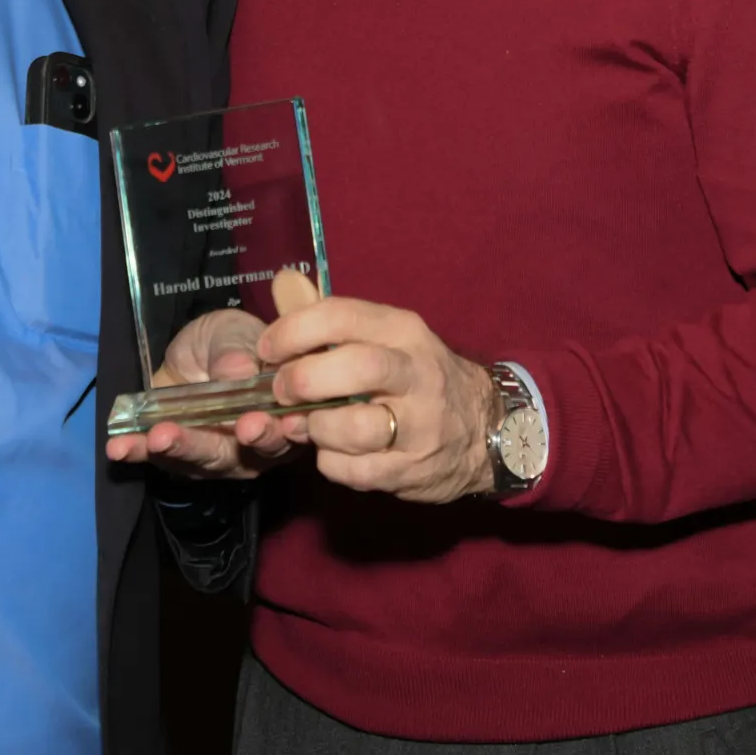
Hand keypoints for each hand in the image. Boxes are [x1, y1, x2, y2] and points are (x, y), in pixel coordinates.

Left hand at [103, 270, 320, 479]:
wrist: (201, 346)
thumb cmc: (233, 340)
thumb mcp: (234, 333)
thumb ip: (237, 353)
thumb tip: (239, 372)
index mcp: (284, 415)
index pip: (286, 432)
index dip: (273, 433)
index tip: (251, 426)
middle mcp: (256, 446)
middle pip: (236, 455)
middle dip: (202, 446)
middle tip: (174, 436)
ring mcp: (218, 455)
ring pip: (197, 462)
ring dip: (170, 452)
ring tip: (149, 439)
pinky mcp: (183, 455)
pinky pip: (161, 458)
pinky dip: (139, 452)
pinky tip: (120, 448)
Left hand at [259, 293, 499, 501]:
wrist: (488, 427)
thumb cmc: (417, 374)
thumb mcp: (387, 334)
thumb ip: (332, 318)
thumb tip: (281, 284)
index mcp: (402, 330)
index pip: (341, 316)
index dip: (292, 331)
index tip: (267, 350)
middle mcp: (416, 373)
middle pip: (354, 368)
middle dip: (304, 380)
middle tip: (281, 391)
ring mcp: (420, 425)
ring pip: (356, 427)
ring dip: (318, 428)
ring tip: (309, 424)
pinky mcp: (414, 469)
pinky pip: (357, 470)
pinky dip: (331, 463)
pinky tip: (331, 452)